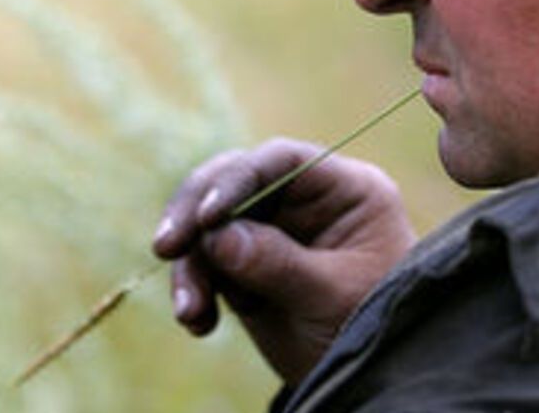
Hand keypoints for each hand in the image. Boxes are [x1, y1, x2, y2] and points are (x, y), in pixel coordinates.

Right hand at [151, 138, 415, 384]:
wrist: (368, 377)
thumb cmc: (371, 326)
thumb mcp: (333, 297)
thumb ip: (279, 263)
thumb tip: (217, 236)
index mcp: (345, 190)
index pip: (283, 161)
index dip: (238, 180)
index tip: (207, 216)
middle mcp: (306, 201)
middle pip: (234, 182)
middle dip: (196, 216)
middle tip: (167, 248)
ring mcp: (274, 231)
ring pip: (210, 227)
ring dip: (190, 267)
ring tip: (191, 312)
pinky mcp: (247, 265)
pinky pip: (205, 263)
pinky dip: (194, 290)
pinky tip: (198, 323)